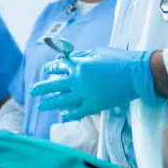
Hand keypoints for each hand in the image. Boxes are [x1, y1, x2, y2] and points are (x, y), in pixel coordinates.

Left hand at [29, 47, 155, 120]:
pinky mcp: (94, 106)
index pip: (59, 66)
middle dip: (41, 88)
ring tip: (41, 106)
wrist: (135, 74)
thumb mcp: (97, 52)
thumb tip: (71, 58)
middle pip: (54, 85)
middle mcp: (78, 80)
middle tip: (32, 91)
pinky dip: (69, 114)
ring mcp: (85, 94)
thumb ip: (82, 56)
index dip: (51, 68)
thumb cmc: (118, 59)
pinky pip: (77, 112)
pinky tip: (62, 115)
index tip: (47, 70)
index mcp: (79, 64)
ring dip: (49, 103)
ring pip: (62, 101)